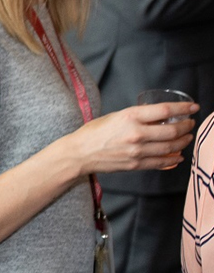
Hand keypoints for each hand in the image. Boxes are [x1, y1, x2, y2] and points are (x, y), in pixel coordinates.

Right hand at [59, 102, 197, 175]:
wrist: (79, 154)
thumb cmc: (93, 133)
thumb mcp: (116, 116)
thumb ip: (137, 117)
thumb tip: (159, 117)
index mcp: (130, 117)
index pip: (165, 111)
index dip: (184, 109)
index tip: (193, 108)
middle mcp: (136, 134)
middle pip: (173, 130)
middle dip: (187, 127)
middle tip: (190, 124)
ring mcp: (137, 151)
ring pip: (170, 147)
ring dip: (183, 142)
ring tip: (187, 138)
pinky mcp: (136, 164)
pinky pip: (161, 162)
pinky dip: (173, 159)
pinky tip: (178, 156)